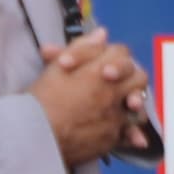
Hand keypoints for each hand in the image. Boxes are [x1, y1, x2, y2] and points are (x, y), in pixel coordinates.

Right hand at [31, 36, 146, 167]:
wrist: (35, 137)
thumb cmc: (41, 100)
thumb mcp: (56, 67)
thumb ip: (82, 48)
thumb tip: (102, 33)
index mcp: (99, 71)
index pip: (121, 53)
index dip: (112, 55)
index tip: (101, 63)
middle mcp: (113, 93)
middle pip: (138, 77)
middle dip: (130, 76)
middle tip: (115, 81)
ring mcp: (115, 117)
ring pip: (138, 106)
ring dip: (134, 104)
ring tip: (125, 105)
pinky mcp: (112, 139)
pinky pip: (130, 133)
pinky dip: (132, 134)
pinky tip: (135, 137)